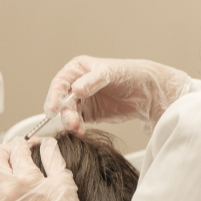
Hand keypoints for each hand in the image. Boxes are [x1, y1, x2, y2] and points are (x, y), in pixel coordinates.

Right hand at [45, 56, 191, 133]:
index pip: (60, 82)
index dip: (54, 95)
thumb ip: (92, 81)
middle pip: (62, 100)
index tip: (53, 109)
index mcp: (78, 69)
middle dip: (64, 112)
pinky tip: (81, 131)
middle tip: (71, 122)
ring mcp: (82, 100)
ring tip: (78, 128)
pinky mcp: (89, 114)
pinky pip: (77, 122)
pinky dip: (77, 128)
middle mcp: (76, 84)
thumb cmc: (130, 75)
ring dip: (70, 122)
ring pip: (68, 113)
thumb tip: (75, 90)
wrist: (147, 93)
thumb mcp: (111, 73)